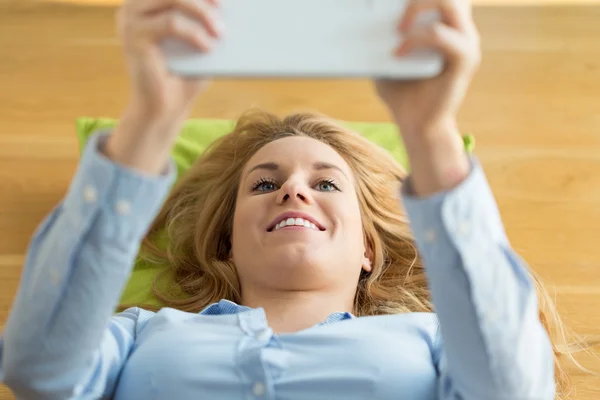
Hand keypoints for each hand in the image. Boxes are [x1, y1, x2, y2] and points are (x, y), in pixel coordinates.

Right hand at [116, 0, 222, 119]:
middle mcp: (135, 5)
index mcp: (149, 2)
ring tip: (220, 32)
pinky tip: (207, 48)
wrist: (165, 107)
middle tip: (224, 8)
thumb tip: (233, 3)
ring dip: (202, 13)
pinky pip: (170, 23)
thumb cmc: (186, 74)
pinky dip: (194, 34)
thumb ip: (208, 20)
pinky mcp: (134, 36)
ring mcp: (131, 19)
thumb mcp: (200, 40)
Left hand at [375, 0, 480, 137]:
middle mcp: (461, 30)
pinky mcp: (464, 60)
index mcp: (446, 24)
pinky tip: (398, 53)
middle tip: (396, 15)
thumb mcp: (385, 58)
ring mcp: (466, 43)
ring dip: (418, 6)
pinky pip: (440, 35)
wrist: (416, 126)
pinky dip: (416, 39)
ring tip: (398, 28)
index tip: (392, 0)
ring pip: (450, 3)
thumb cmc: (401, 92)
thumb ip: (382, 35)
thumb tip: (359, 15)